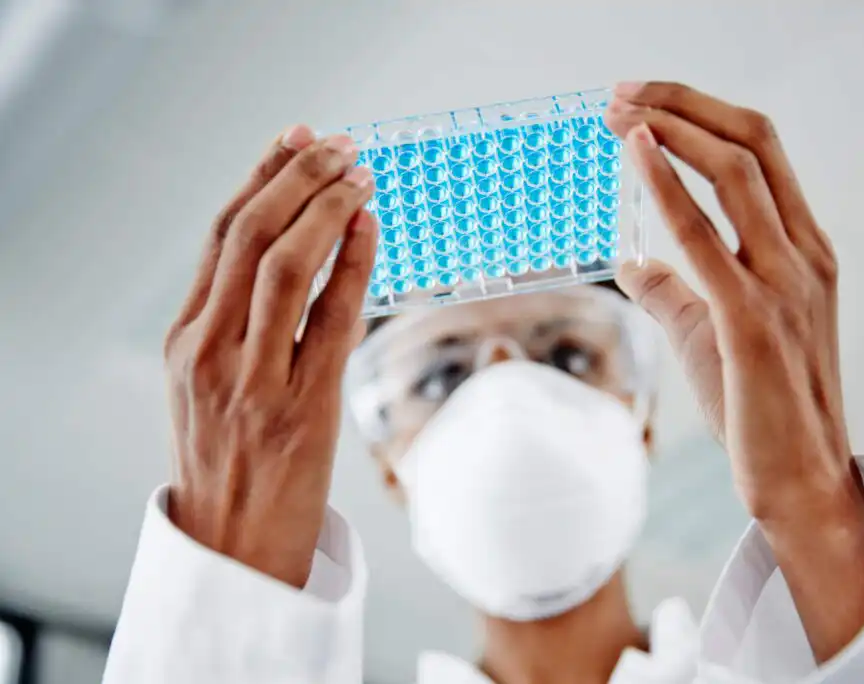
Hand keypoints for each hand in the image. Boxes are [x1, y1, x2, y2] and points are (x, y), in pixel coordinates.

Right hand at [162, 125, 377, 588]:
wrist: (233, 550)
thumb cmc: (230, 465)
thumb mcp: (210, 390)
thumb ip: (236, 329)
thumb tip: (297, 260)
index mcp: (185, 340)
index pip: (222, 237)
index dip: (262, 178)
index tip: (295, 140)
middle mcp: (208, 351)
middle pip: (249, 236)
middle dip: (296, 177)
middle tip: (337, 143)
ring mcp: (251, 380)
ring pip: (283, 266)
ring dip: (325, 208)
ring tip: (358, 172)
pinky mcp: (300, 408)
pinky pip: (328, 319)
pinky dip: (351, 264)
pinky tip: (369, 228)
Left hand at [605, 82, 863, 661]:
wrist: (799, 479)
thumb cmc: (759, 406)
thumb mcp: (712, 332)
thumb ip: (674, 291)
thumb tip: (629, 263)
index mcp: (804, 250)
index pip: (760, 151)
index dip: (701, 115)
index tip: (644, 104)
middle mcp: (803, 254)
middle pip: (752, 142)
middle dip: (684, 104)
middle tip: (620, 94)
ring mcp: (786, 284)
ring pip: (737, 172)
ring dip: (673, 129)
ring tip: (618, 113)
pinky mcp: (755, 320)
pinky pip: (707, 235)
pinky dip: (669, 186)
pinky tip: (637, 157)